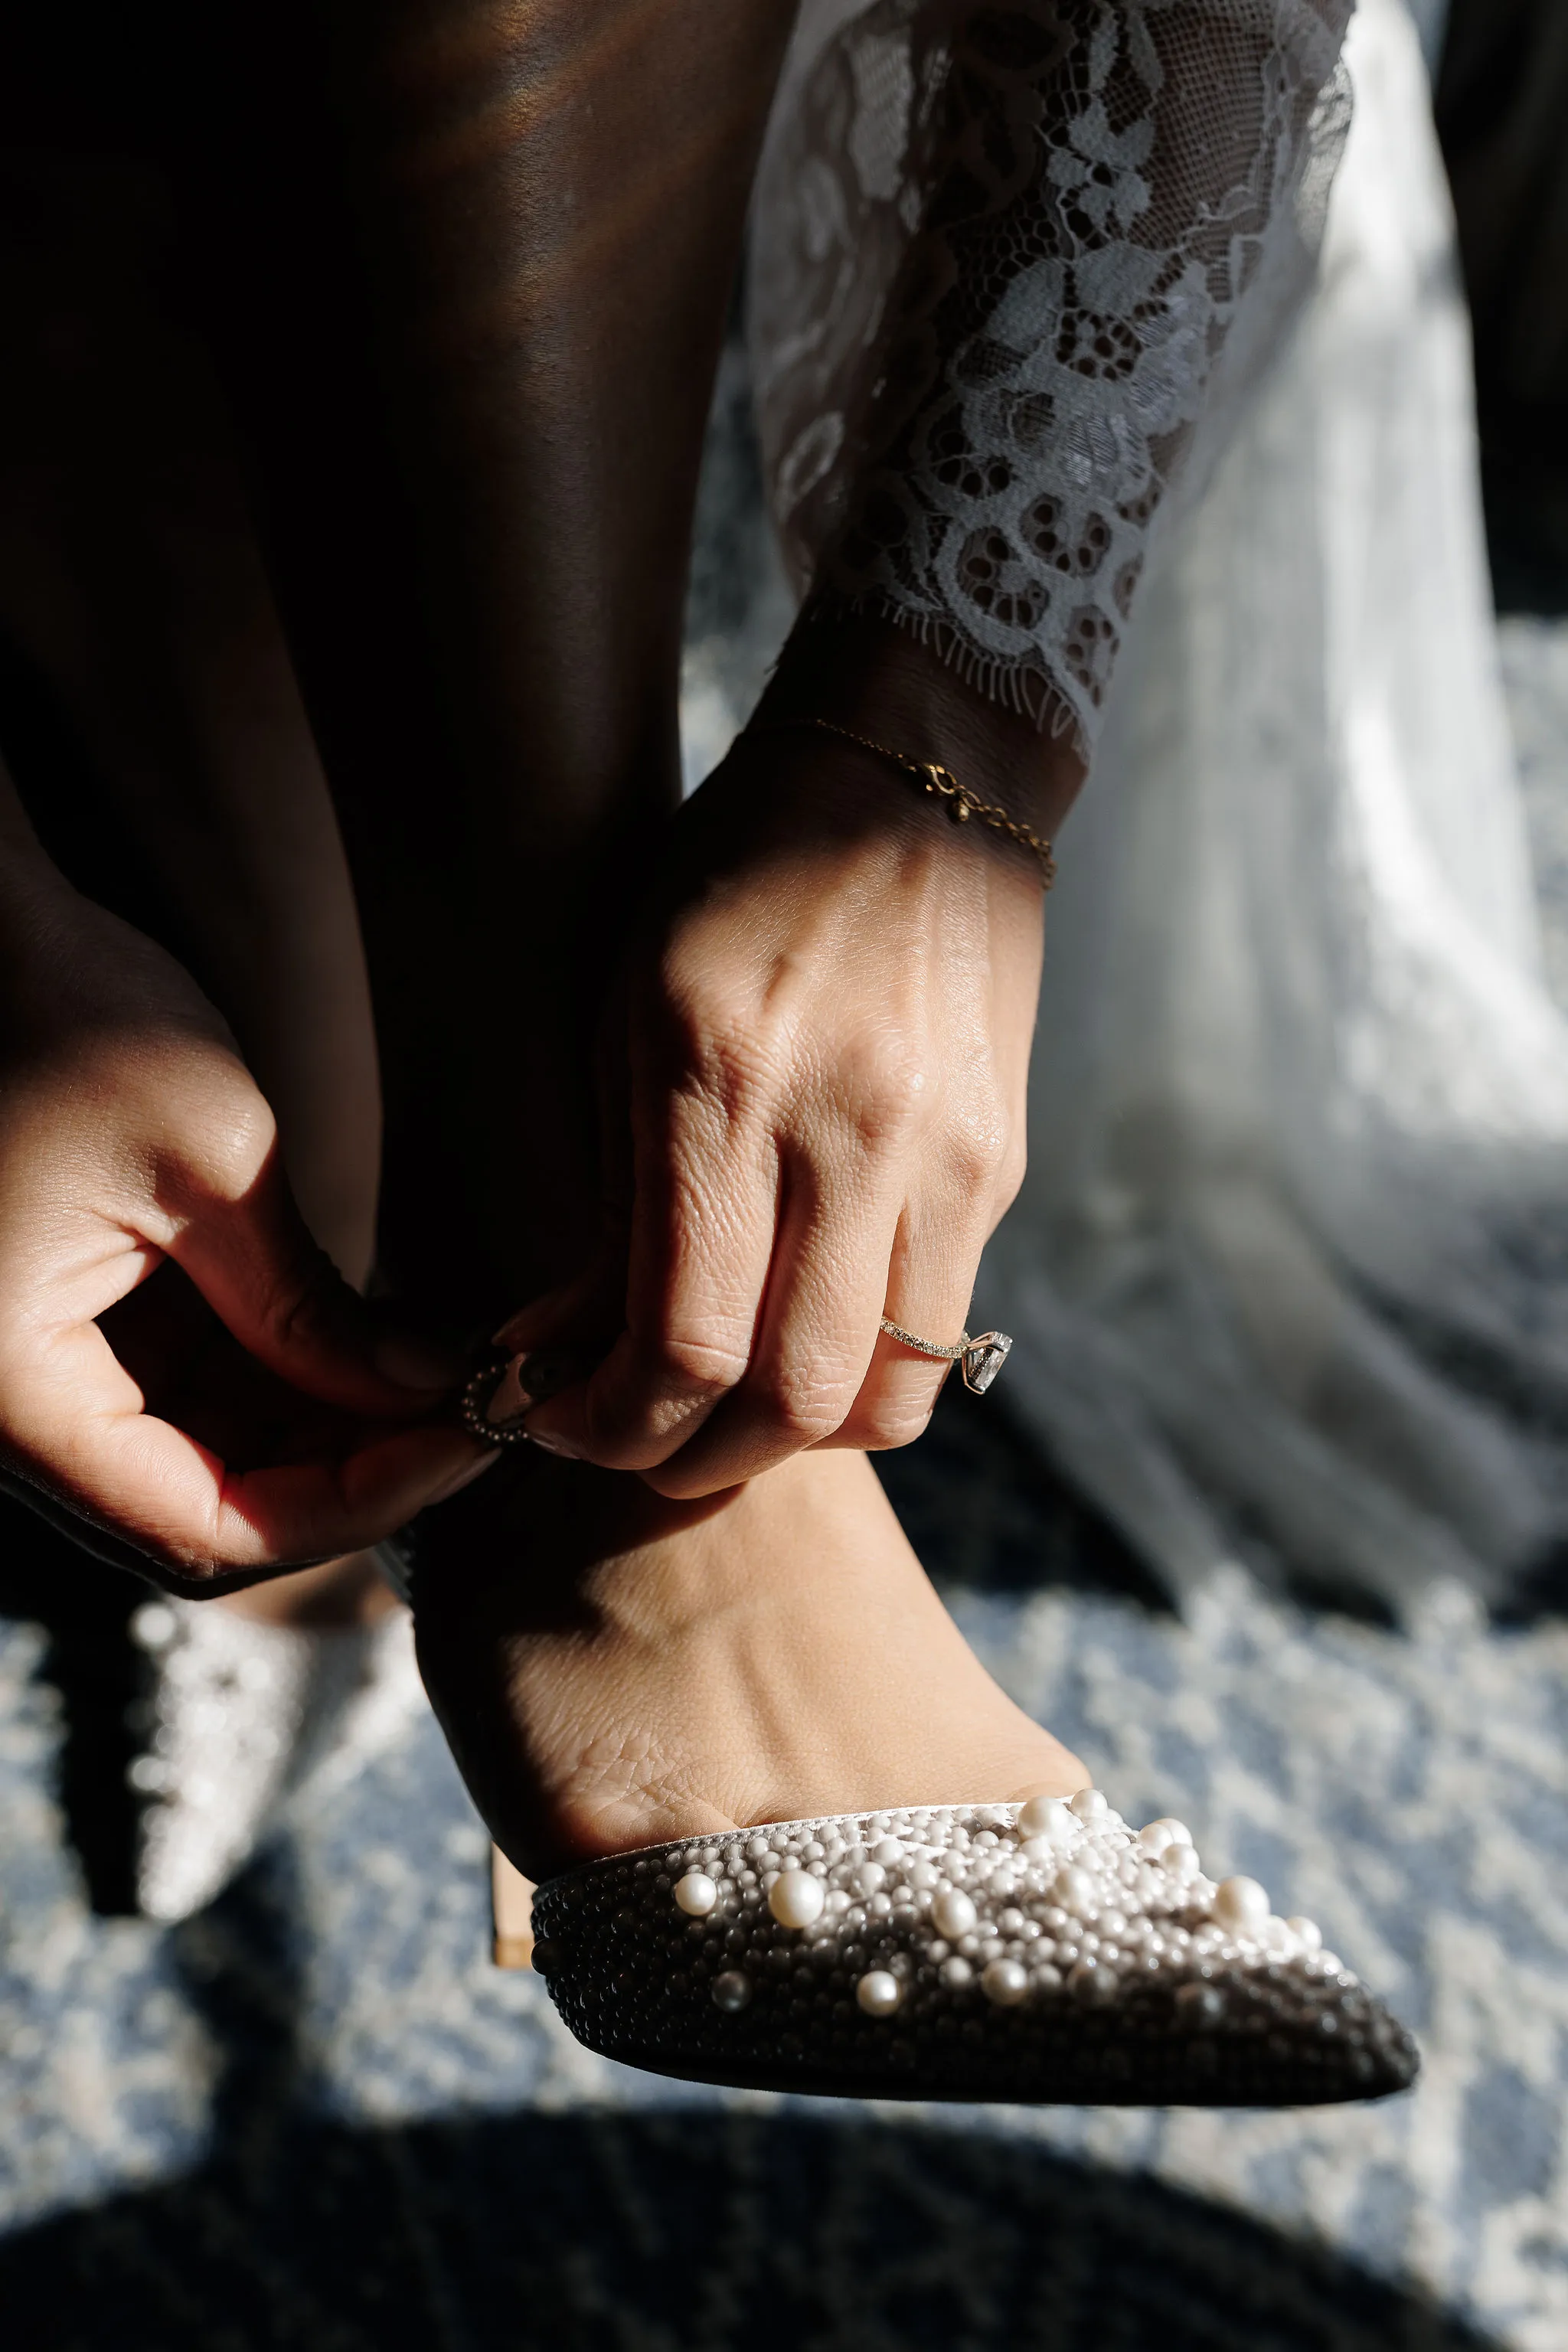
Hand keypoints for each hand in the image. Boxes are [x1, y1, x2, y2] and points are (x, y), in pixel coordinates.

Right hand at [0, 862, 487, 1589]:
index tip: (469, 1441)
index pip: (205, 1526)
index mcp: (14, 1394)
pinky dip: (290, 1381)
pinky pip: (191, 1399)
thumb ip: (312, 1308)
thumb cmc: (67, 1012)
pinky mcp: (74, 1331)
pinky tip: (384, 1343)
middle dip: (353, 1472)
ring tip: (447, 1373)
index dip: (352, 1504)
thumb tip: (431, 1393)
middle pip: (207, 1511)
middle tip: (478, 1412)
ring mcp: (42, 1376)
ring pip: (208, 1462)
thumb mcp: (212, 1161)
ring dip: (331, 1432)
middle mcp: (14, 1414)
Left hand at [500, 635, 1072, 1496]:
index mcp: (724, 1083)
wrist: (916, 781)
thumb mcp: (626, 1018)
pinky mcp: (1002, 1166)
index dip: (612, 1424)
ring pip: (885, 1397)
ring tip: (724, 1396)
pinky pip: (938, 1328)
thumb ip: (614, 1203)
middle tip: (637, 1438)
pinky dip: (860, 1368)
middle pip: (791, 1405)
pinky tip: (800, 1320)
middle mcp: (852, 1133)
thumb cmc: (732, 883)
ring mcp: (947, 1157)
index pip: (683, 1344)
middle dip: (693, 1458)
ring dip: (790, 1434)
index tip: (560, 1415)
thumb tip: (573, 1355)